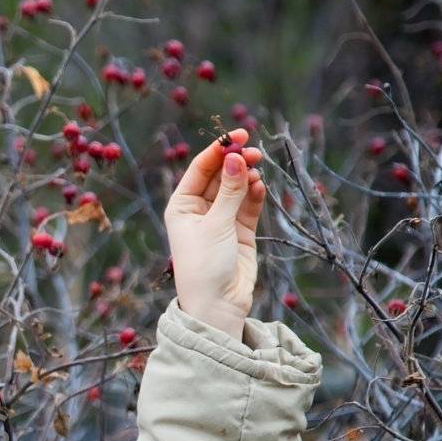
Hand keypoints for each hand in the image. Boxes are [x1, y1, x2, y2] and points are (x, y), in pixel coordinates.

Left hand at [164, 126, 265, 335]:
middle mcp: (199, 211)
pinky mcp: (240, 231)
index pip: (200, 169)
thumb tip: (236, 157)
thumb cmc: (206, 266)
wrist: (218, 306)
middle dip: (236, 161)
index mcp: (181, 207)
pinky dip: (254, 193)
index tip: (239, 134)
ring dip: (247, 176)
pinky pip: (248, 204)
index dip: (218, 150)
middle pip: (219, 175)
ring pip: (235, 188)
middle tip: (255, 151)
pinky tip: (260, 185)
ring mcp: (220, 220)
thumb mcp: (216, 225)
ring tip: (258, 168)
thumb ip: (229, 191)